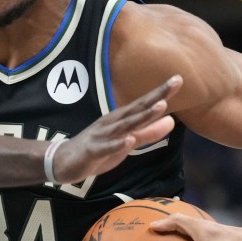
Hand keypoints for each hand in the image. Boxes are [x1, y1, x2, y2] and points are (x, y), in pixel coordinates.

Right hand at [54, 75, 181, 182]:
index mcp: (121, 119)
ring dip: (143, 116)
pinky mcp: (93, 151)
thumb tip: (172, 121)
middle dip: (157, 95)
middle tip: (176, 81)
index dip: (162, 93)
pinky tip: (129, 140)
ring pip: (125, 126)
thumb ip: (148, 132)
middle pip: (138, 108)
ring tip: (160, 106)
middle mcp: (113, 123)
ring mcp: (102, 136)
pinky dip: (118, 144)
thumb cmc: (98, 150)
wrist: (63, 162)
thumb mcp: (127, 142)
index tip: (178, 79)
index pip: (145, 105)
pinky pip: (107, 148)